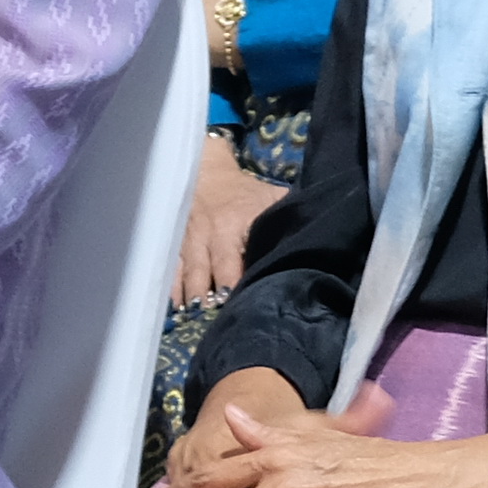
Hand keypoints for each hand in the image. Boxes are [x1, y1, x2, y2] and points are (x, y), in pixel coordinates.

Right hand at [179, 129, 284, 307]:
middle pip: (207, 270)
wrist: (206, 171)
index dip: (235, 283)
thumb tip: (317, 238)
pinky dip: (171, 286)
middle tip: (214, 316)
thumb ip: (286, 218)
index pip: (233, 262)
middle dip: (210, 294)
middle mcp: (209, 235)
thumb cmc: (245, 191)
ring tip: (193, 315)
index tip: (239, 304)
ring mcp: (189, 240)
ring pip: (187, 271)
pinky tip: (173, 305)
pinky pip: (171, 266)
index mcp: (234, 225)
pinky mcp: (175, 242)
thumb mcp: (269, 197)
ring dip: (191, 293)